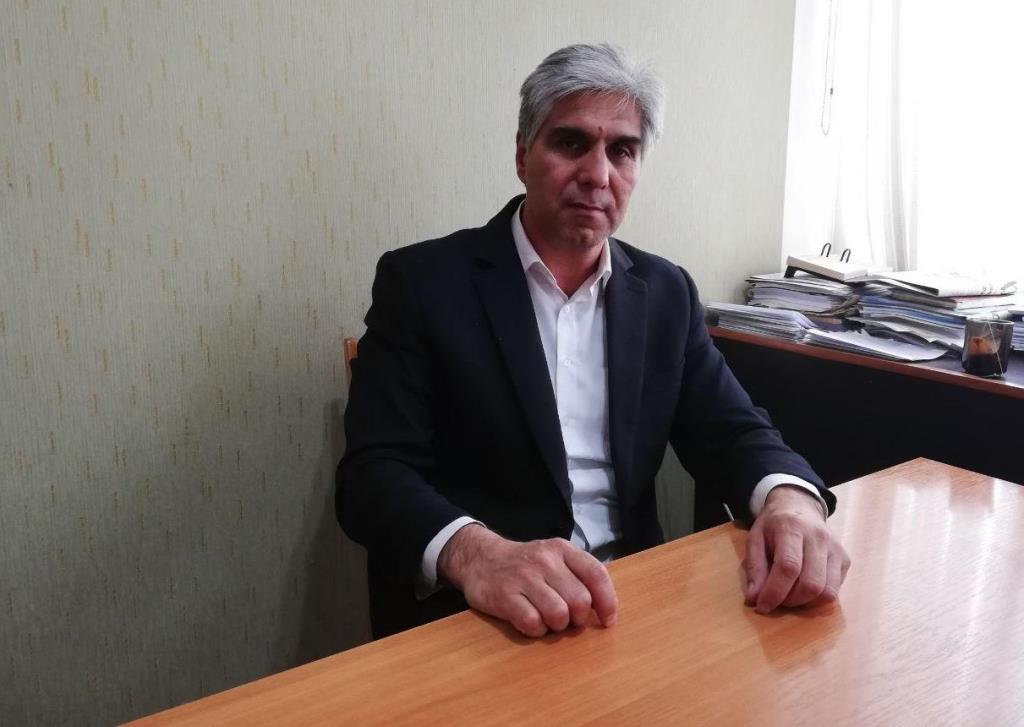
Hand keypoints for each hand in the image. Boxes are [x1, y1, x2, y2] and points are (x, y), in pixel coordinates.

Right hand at [438, 524, 617, 637]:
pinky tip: (531, 622)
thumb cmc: (525, 564)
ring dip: (557, 626)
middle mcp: (544, 560)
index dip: (607, 601)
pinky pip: (533, 623)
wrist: (480, 559)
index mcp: (561, 549)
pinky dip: (536, 630)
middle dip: (578, 618)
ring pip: (558, 614)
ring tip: (548, 620)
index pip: (596, 574)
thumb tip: (605, 608)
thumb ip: (579, 575)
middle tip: (568, 619)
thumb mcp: (554, 557)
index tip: (607, 619)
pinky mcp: (504, 596)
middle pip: (580, 600)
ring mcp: (523, 578)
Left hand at [743, 485, 850, 613]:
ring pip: (827, 591)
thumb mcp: (755, 538)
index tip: (762, 606)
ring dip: (805, 602)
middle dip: (791, 601)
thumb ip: (754, 568)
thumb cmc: (774, 525)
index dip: (775, 591)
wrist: (800, 505)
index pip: (788, 566)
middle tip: (776, 600)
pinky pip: (835, 590)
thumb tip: (755, 598)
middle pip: (811, 583)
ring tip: (789, 596)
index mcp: (792, 528)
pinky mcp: (845, 559)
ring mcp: (836, 549)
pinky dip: (817, 597)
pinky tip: (803, 587)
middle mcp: (819, 538)